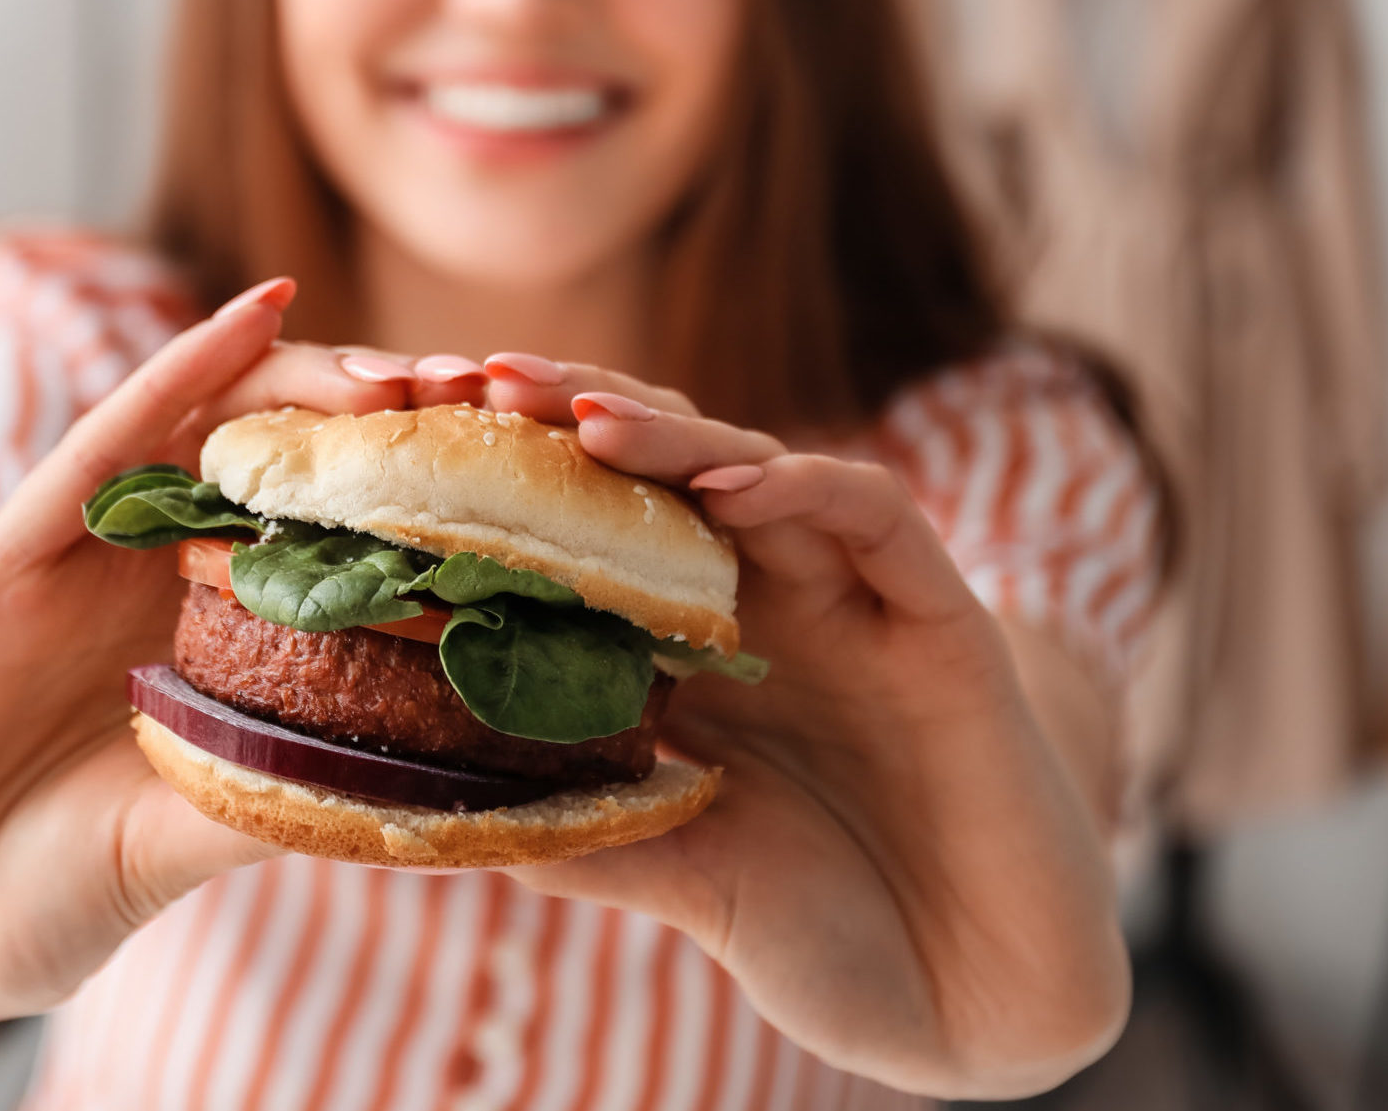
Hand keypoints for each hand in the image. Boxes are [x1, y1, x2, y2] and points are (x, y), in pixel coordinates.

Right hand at [0, 283, 450, 1022]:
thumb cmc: (47, 890)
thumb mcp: (190, 839)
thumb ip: (281, 796)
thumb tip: (437, 795)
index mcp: (213, 634)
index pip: (338, 534)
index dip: (426, 495)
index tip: (537, 480)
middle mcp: (161, 572)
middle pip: (294, 459)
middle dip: (392, 422)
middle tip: (495, 401)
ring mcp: (89, 548)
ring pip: (219, 423)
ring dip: (318, 379)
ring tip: (413, 369)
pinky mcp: (13, 545)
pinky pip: (110, 436)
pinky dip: (185, 367)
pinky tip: (261, 312)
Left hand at [469, 357, 1128, 1098]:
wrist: (980, 1005)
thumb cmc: (830, 939)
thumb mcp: (679, 879)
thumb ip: (581, 828)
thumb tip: (433, 802)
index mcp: (695, 653)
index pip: (590, 528)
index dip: (507, 480)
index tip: (407, 448)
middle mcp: (767, 605)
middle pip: (660, 472)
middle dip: (566, 418)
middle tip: (469, 383)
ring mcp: (852, 602)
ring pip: (755, 468)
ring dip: (669, 436)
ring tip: (578, 418)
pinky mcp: (941, 618)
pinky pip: (874, 516)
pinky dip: (806, 486)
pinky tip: (733, 485)